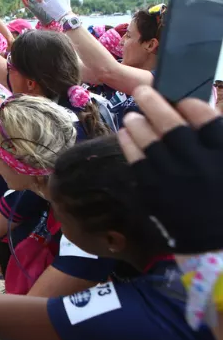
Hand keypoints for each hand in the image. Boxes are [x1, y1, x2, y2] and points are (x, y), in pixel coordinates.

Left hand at [116, 84, 222, 254]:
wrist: (219, 248)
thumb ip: (218, 142)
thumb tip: (197, 109)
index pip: (206, 119)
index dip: (191, 104)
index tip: (182, 98)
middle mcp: (200, 166)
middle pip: (172, 125)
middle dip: (155, 103)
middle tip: (143, 91)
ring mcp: (175, 179)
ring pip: (149, 140)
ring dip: (138, 121)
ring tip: (133, 114)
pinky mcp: (155, 192)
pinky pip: (136, 159)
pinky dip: (129, 142)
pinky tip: (126, 134)